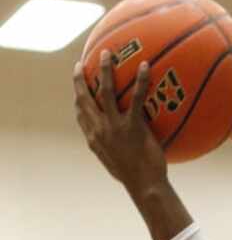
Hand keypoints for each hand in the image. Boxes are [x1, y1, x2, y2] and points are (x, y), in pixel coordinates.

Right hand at [73, 51, 166, 195]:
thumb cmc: (137, 179)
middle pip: (84, 98)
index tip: (78, 88)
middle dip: (80, 79)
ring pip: (104, 91)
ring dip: (105, 69)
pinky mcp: (133, 126)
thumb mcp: (119, 164)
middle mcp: (99, 130)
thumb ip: (117, 149)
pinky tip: (145, 66)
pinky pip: (136, 97)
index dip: (78, 99)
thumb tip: (125, 143)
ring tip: (108, 53)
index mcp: (94, 140)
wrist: (144, 186)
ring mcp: (114, 126)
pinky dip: (140, 80)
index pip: (81, 115)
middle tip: (82, 64)